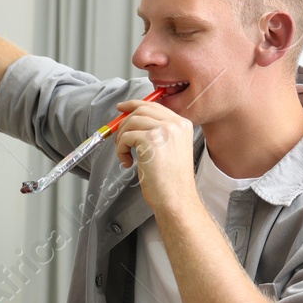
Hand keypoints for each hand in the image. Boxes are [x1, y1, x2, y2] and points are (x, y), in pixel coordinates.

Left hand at [112, 100, 198, 214]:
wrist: (176, 197)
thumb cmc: (170, 180)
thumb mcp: (169, 149)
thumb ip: (157, 132)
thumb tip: (132, 121)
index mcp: (182, 124)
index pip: (154, 106)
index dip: (134, 105)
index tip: (121, 108)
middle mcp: (175, 124)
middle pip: (141, 110)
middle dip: (124, 123)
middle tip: (120, 140)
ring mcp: (164, 130)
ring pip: (131, 122)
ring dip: (122, 139)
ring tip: (126, 155)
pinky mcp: (150, 140)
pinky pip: (126, 137)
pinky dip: (121, 150)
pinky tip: (128, 162)